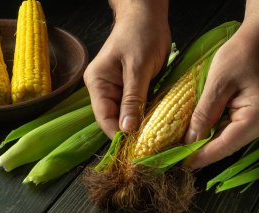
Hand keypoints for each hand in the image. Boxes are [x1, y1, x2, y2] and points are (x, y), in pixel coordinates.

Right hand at [83, 6, 170, 138]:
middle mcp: (105, 90)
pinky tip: (160, 125)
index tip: (138, 150)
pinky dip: (148, 115)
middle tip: (153, 148)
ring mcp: (119, 90)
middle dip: (133, 134)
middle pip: (116, 120)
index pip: (105, 118)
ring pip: (129, 116)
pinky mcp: (133, 88)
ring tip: (158, 140)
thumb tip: (127, 130)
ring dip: (142, 126)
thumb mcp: (138, 68)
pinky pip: (138, 107)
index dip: (119, 136)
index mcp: (98, 84)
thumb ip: (133, 99)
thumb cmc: (140, 35)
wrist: (148, 16)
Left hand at [184, 24, 258, 169]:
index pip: (226, 145)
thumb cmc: (241, 54)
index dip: (202, 156)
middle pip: (230, 144)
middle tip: (179, 156)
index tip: (182, 165)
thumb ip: (204, 114)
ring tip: (187, 146)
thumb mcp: (217, 82)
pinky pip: (237, 130)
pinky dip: (219, 131)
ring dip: (211, 141)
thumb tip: (190, 140)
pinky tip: (203, 131)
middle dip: (204, 150)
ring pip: (232, 138)